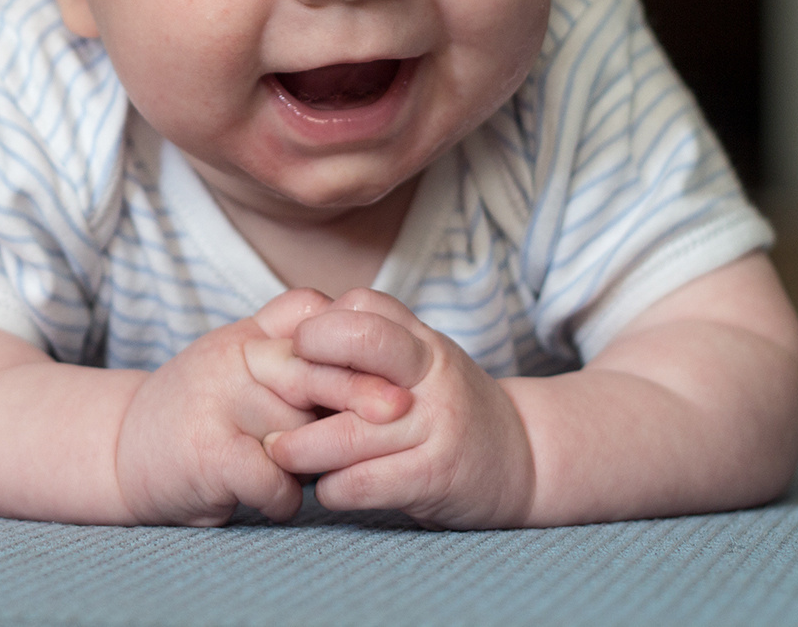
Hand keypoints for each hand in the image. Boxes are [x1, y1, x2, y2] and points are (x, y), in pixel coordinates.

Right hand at [114, 288, 412, 525]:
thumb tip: (372, 351)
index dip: (353, 338)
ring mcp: (216, 402)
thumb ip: (290, 350)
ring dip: (315, 462)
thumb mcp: (238, 364)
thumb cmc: (197, 413)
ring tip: (310, 475)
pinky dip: (280, 497)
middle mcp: (230, 359)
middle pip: (312, 369)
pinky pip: (269, 475)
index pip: (308, 316)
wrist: (118, 450)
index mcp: (244, 336)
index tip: (397, 364)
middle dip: (361, 392)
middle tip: (403, 411)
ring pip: (297, 432)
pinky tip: (274, 500)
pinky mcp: (205, 450)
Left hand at [256, 288, 534, 528]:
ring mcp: (437, 426)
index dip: (317, 325)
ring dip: (301, 445)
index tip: (288, 351)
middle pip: (360, 345)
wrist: (527, 460)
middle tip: (270, 393)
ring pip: (352, 429)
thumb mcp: (418, 363)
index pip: (364, 307)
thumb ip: (367, 349)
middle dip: (304, 367)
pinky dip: (334, 487)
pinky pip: (368, 481)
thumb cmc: (446, 407)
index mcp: (423, 341)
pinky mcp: (436, 477)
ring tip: (278, 452)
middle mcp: (433, 375)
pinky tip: (323, 489)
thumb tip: (283, 343)